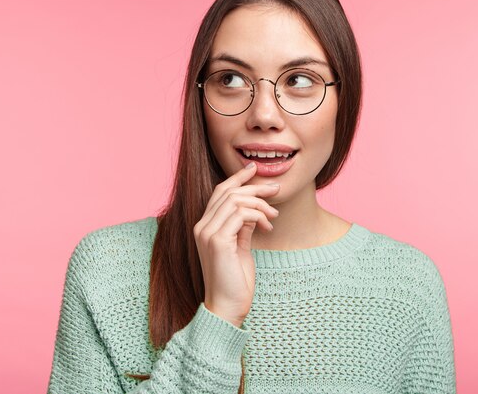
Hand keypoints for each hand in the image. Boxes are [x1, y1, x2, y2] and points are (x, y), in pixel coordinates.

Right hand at [193, 162, 279, 326]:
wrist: (228, 306)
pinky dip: (258, 215)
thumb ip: (242, 228)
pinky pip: (240, 214)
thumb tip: (252, 212)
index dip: (236, 178)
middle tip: (276, 190)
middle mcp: (202, 227)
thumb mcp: (240, 247)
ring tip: (274, 215)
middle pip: (227, 192)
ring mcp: (207, 233)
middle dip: (254, 187)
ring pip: (235, 200)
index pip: (219, 192)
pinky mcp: (218, 241)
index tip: (254, 169)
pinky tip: (268, 226)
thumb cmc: (235, 281)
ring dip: (259, 203)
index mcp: (205, 227)